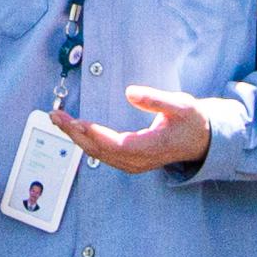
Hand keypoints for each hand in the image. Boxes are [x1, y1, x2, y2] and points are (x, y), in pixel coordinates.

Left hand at [52, 86, 218, 174]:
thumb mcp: (181, 105)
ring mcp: (133, 163)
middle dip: (76, 134)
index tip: (79, 122)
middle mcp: (139, 160)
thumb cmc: (190, 121)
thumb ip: (156, 99)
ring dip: (76, 137)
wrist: (199, 141)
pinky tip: (74, 130)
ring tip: (58, 119)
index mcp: (152, 147)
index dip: (97, 136)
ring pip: (98, 154)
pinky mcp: (128, 161)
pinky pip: (102, 154)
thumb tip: (130, 92)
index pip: (119, 145)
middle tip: (56, 116)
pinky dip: (85, 141)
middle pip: (101, 151)